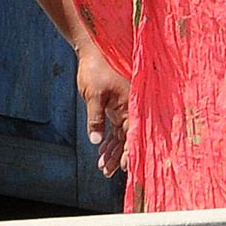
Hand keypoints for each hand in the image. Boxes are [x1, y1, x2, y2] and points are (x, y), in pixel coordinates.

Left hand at [74, 38, 129, 175]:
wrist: (91, 52)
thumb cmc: (95, 71)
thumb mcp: (93, 96)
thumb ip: (96, 118)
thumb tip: (96, 141)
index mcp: (130, 103)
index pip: (133, 132)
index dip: (129, 151)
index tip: (124, 166)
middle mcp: (130, 107)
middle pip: (128, 137)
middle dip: (118, 156)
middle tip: (107, 172)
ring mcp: (123, 107)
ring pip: (121, 135)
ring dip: (112, 151)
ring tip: (102, 167)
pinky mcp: (115, 107)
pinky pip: (115, 128)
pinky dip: (108, 140)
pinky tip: (101, 152)